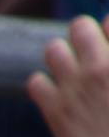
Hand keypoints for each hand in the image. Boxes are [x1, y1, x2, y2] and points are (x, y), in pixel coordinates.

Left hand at [27, 15, 108, 136]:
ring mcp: (77, 87)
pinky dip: (44, 88)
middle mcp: (103, 67)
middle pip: (79, 25)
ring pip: (52, 49)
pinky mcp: (55, 110)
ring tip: (73, 77)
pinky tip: (59, 100)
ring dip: (60, 59)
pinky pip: (35, 81)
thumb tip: (104, 50)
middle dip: (82, 38)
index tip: (108, 53)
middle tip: (91, 59)